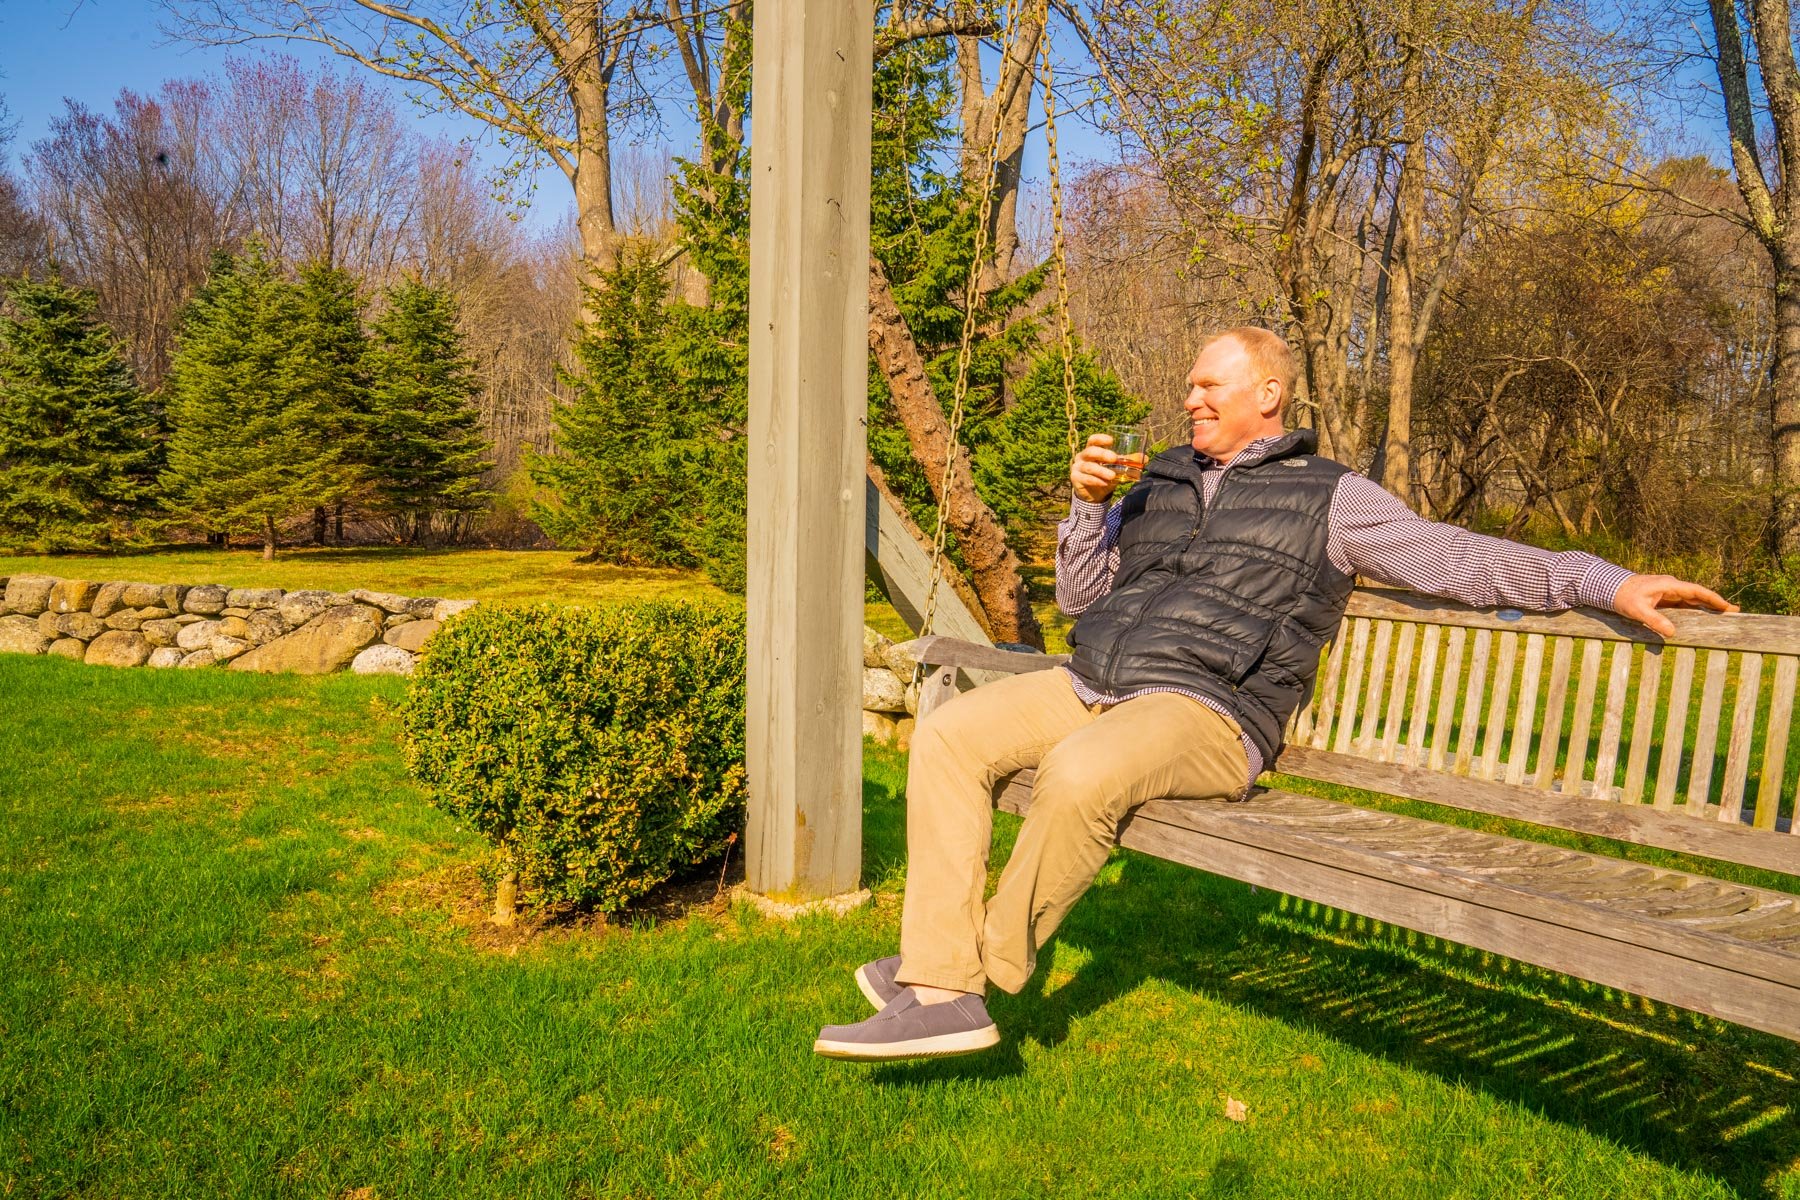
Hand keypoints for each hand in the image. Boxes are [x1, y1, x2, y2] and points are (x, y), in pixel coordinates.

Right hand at [1071, 433, 1125, 502]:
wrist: (1094, 494)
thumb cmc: (1105, 476)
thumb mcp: (1116, 468)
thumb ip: (1127, 462)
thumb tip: (1145, 458)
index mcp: (1091, 450)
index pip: (1092, 440)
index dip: (1100, 438)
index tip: (1111, 440)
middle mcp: (1082, 457)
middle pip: (1090, 451)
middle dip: (1103, 454)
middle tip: (1114, 458)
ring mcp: (1077, 467)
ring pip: (1089, 467)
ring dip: (1101, 471)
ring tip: (1112, 475)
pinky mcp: (1075, 479)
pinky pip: (1086, 478)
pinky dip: (1097, 481)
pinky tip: (1105, 483)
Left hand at [1612, 574, 1737, 637]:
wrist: (1608, 588)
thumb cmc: (1622, 597)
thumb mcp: (1637, 610)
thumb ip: (1654, 621)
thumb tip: (1671, 633)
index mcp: (1669, 585)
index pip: (1697, 591)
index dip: (1713, 599)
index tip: (1728, 607)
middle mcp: (1671, 587)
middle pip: (1698, 596)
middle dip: (1715, 604)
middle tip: (1735, 613)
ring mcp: (1668, 592)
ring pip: (1691, 600)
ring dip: (1706, 607)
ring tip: (1723, 616)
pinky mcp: (1662, 599)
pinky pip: (1682, 605)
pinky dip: (1693, 611)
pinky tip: (1701, 618)